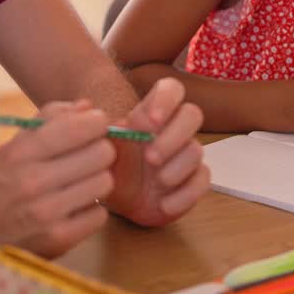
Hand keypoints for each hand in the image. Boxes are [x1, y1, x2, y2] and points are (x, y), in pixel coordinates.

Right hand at [0, 100, 114, 257]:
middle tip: (90, 156)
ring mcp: (47, 213)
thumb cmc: (5, 180)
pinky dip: (92, 209)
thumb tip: (88, 107)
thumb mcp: (16, 144)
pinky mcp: (59, 239)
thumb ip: (52, 119)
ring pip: (105, 182)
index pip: (80, 127)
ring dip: (97, 180)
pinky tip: (75, 207)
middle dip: (100, 150)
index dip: (97, 122)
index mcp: (21, 153)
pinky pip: (100, 214)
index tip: (96, 126)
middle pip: (102, 153)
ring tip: (81, 182)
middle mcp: (33, 182)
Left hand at [104, 77, 209, 227]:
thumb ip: (100, 131)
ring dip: (177, 167)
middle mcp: (173, 131)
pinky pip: (203, 181)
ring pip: (197, 150)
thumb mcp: (101, 149)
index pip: (171, 89)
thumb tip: (90, 112)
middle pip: (192, 114)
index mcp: (151, 115)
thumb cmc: (109, 167)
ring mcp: (186, 156)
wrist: (115, 201)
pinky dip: (185, 195)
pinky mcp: (193, 181)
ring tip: (158, 182)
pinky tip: (165, 204)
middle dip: (174, 136)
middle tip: (151, 158)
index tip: (150, 121)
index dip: (166, 99)